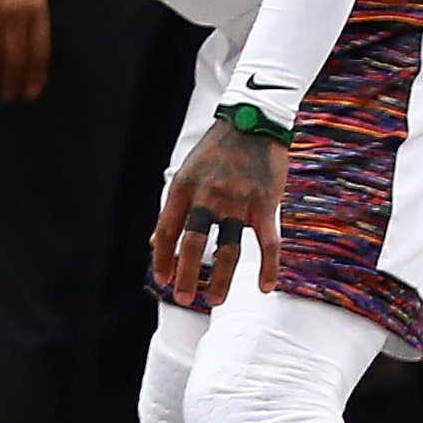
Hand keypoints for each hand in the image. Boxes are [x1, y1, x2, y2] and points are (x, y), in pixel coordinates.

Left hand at [151, 118, 286, 305]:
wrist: (253, 121)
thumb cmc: (217, 150)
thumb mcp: (186, 172)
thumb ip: (173, 208)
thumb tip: (155, 241)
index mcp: (183, 188)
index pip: (166, 231)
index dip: (162, 259)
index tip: (162, 280)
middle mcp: (207, 197)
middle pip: (193, 244)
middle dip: (186, 276)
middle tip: (184, 299)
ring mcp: (237, 202)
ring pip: (227, 250)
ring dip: (220, 280)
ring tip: (214, 300)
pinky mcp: (265, 204)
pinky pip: (267, 243)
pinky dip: (267, 268)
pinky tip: (264, 287)